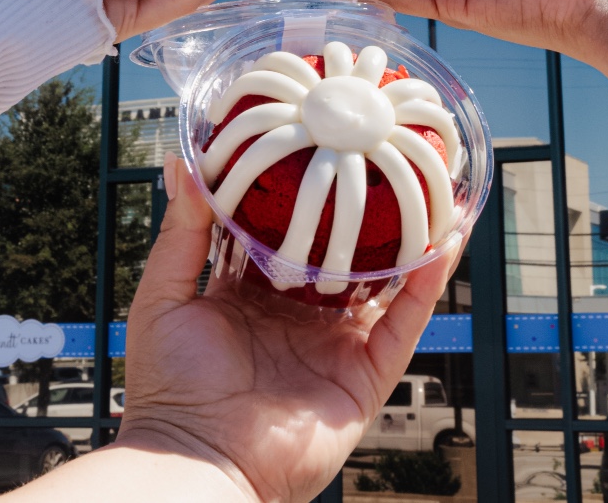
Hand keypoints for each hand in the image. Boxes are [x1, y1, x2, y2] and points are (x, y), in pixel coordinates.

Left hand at [116, 156, 465, 502]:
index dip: (308, 194)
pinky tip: (443, 245)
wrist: (195, 459)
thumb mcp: (164, 295)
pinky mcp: (365, 375)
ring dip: (410, 240)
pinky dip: (427, 286)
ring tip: (433, 190)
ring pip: (386, 283)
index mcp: (255, 295)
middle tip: (384, 159)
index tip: (322, 148)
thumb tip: (184, 165)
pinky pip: (404, 325)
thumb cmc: (168, 388)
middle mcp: (301, 316)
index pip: (290, 232)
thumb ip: (180, 232)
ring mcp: (336, 345)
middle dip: (366, 212)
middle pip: (345, 253)